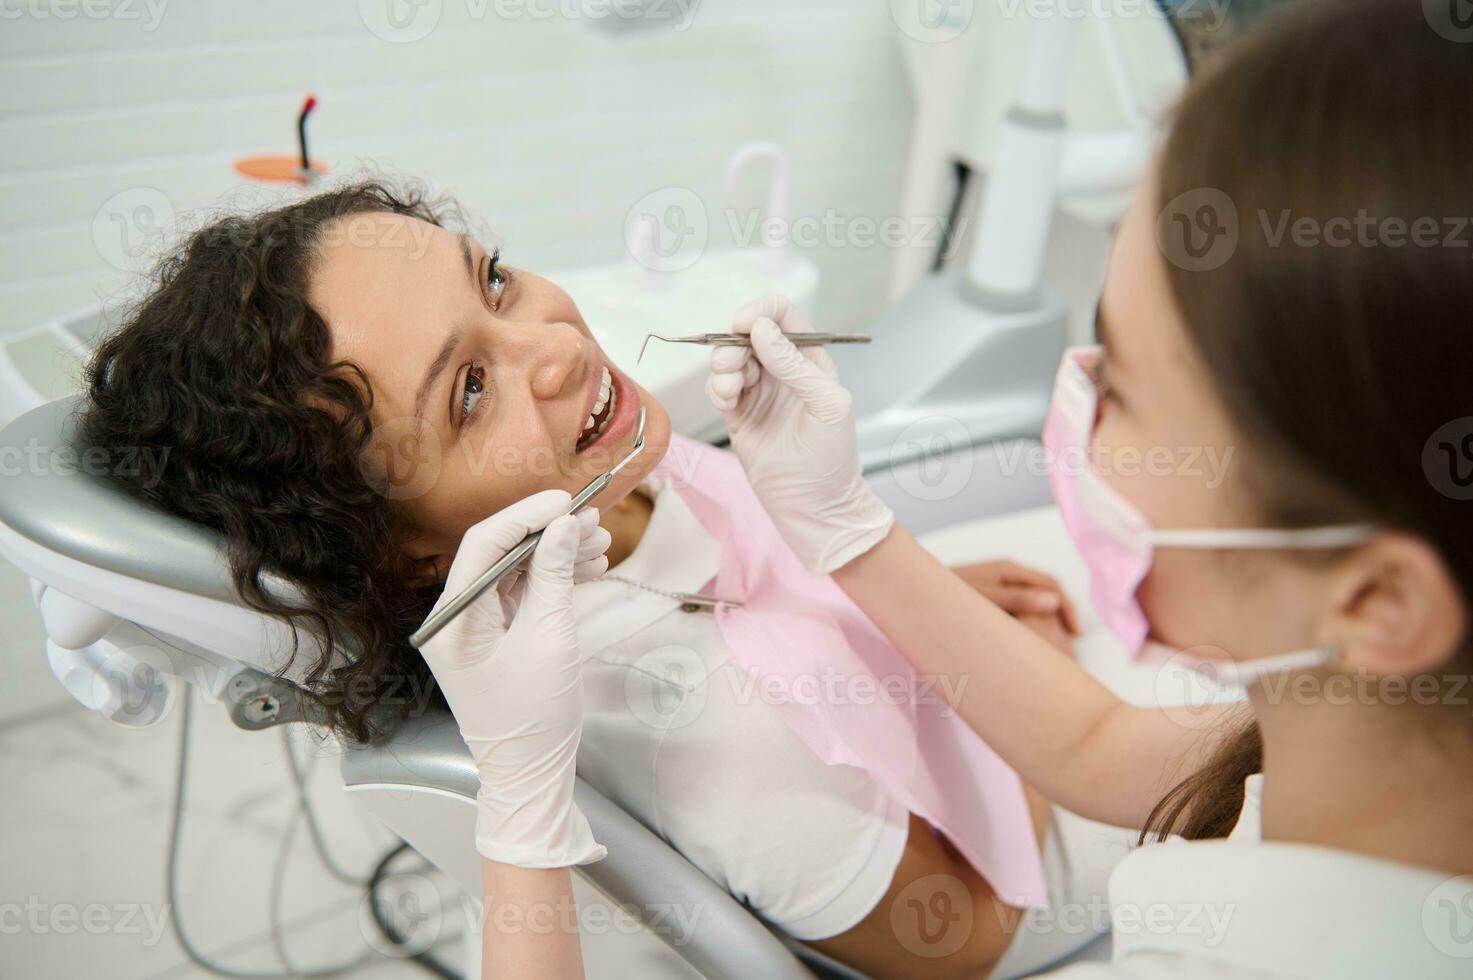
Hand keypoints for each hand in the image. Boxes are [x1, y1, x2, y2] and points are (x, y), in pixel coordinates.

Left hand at [417, 490, 611, 867]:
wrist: (530, 773)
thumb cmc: (535, 716)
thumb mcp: (550, 638)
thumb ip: (554, 575)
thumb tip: (564, 525)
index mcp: (453, 620)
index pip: (484, 545)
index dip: (527, 515)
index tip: (569, 501)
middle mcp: (455, 618)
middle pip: (500, 553)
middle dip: (549, 534)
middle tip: (594, 522)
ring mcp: (474, 627)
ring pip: (516, 571)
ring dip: (557, 554)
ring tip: (600, 546)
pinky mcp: (495, 636)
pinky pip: (522, 593)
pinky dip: (554, 579)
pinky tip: (588, 569)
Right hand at [706, 294, 893, 573]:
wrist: (813, 506)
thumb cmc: (831, 458)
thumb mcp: (825, 405)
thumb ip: (794, 365)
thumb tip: (761, 329)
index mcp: (811, 360)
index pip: (784, 315)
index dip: (762, 311)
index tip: (743, 325)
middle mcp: (783, 370)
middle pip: (748, 333)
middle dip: (734, 343)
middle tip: (733, 366)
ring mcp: (759, 391)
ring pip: (729, 358)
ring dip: (722, 367)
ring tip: (730, 392)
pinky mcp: (738, 413)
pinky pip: (718, 386)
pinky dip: (716, 388)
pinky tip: (728, 405)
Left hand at [951, 560, 1080, 654]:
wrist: (912, 591)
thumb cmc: (945, 595)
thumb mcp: (983, 599)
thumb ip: (1017, 599)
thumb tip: (1055, 601)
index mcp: (1009, 570)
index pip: (1052, 585)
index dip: (1067, 609)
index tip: (1073, 634)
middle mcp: (1006, 573)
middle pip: (1047, 590)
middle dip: (1062, 614)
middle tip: (1071, 641)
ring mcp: (997, 582)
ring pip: (1034, 598)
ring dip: (1048, 617)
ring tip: (1056, 643)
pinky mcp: (989, 595)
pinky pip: (1019, 604)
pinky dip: (1031, 619)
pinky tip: (1030, 638)